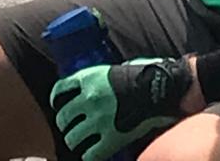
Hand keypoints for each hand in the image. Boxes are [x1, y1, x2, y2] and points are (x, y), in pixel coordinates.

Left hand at [50, 56, 192, 160]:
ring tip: (80, 141)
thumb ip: (105, 78)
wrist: (163, 88)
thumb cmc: (146, 74)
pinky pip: (90, 155)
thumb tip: (102, 86)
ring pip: (72, 139)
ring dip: (75, 141)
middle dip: (66, 124)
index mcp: (90, 78)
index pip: (60, 90)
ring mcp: (99, 120)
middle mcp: (89, 99)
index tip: (57, 104)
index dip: (56, 99)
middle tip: (71, 127)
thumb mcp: (119, 67)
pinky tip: (92, 152)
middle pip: (63, 117)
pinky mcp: (111, 139)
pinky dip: (89, 155)